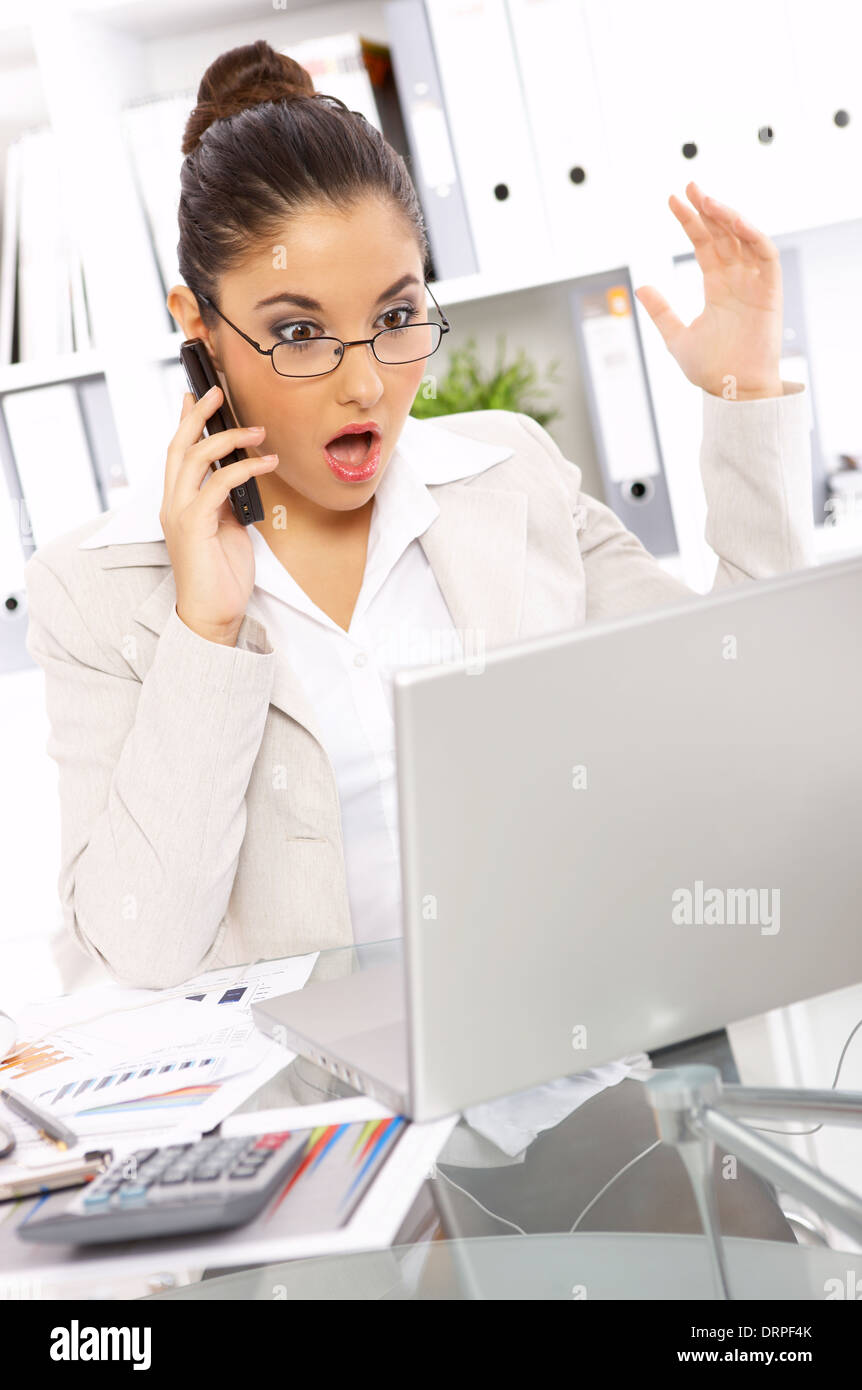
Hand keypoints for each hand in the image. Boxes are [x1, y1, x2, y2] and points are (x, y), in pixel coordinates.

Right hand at [160, 388, 278, 645]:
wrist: (213, 615)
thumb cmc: (221, 576)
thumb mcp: (227, 529)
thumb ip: (226, 502)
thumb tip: (239, 479)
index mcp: (179, 503)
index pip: (178, 454)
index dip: (186, 423)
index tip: (196, 397)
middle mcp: (173, 504)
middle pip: (179, 446)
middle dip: (198, 416)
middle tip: (217, 392)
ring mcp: (180, 514)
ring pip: (195, 459)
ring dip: (227, 438)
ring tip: (257, 431)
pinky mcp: (194, 525)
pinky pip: (218, 484)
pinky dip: (244, 469)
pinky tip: (267, 464)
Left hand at [635, 182, 783, 400]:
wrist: (732, 392)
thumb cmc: (710, 370)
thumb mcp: (676, 337)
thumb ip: (662, 311)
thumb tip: (640, 287)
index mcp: (717, 287)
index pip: (704, 244)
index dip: (690, 221)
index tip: (672, 200)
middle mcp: (737, 280)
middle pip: (722, 235)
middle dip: (707, 209)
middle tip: (689, 186)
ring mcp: (754, 284)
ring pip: (744, 238)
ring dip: (728, 216)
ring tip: (706, 199)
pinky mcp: (770, 292)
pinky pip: (766, 256)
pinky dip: (753, 236)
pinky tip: (735, 221)